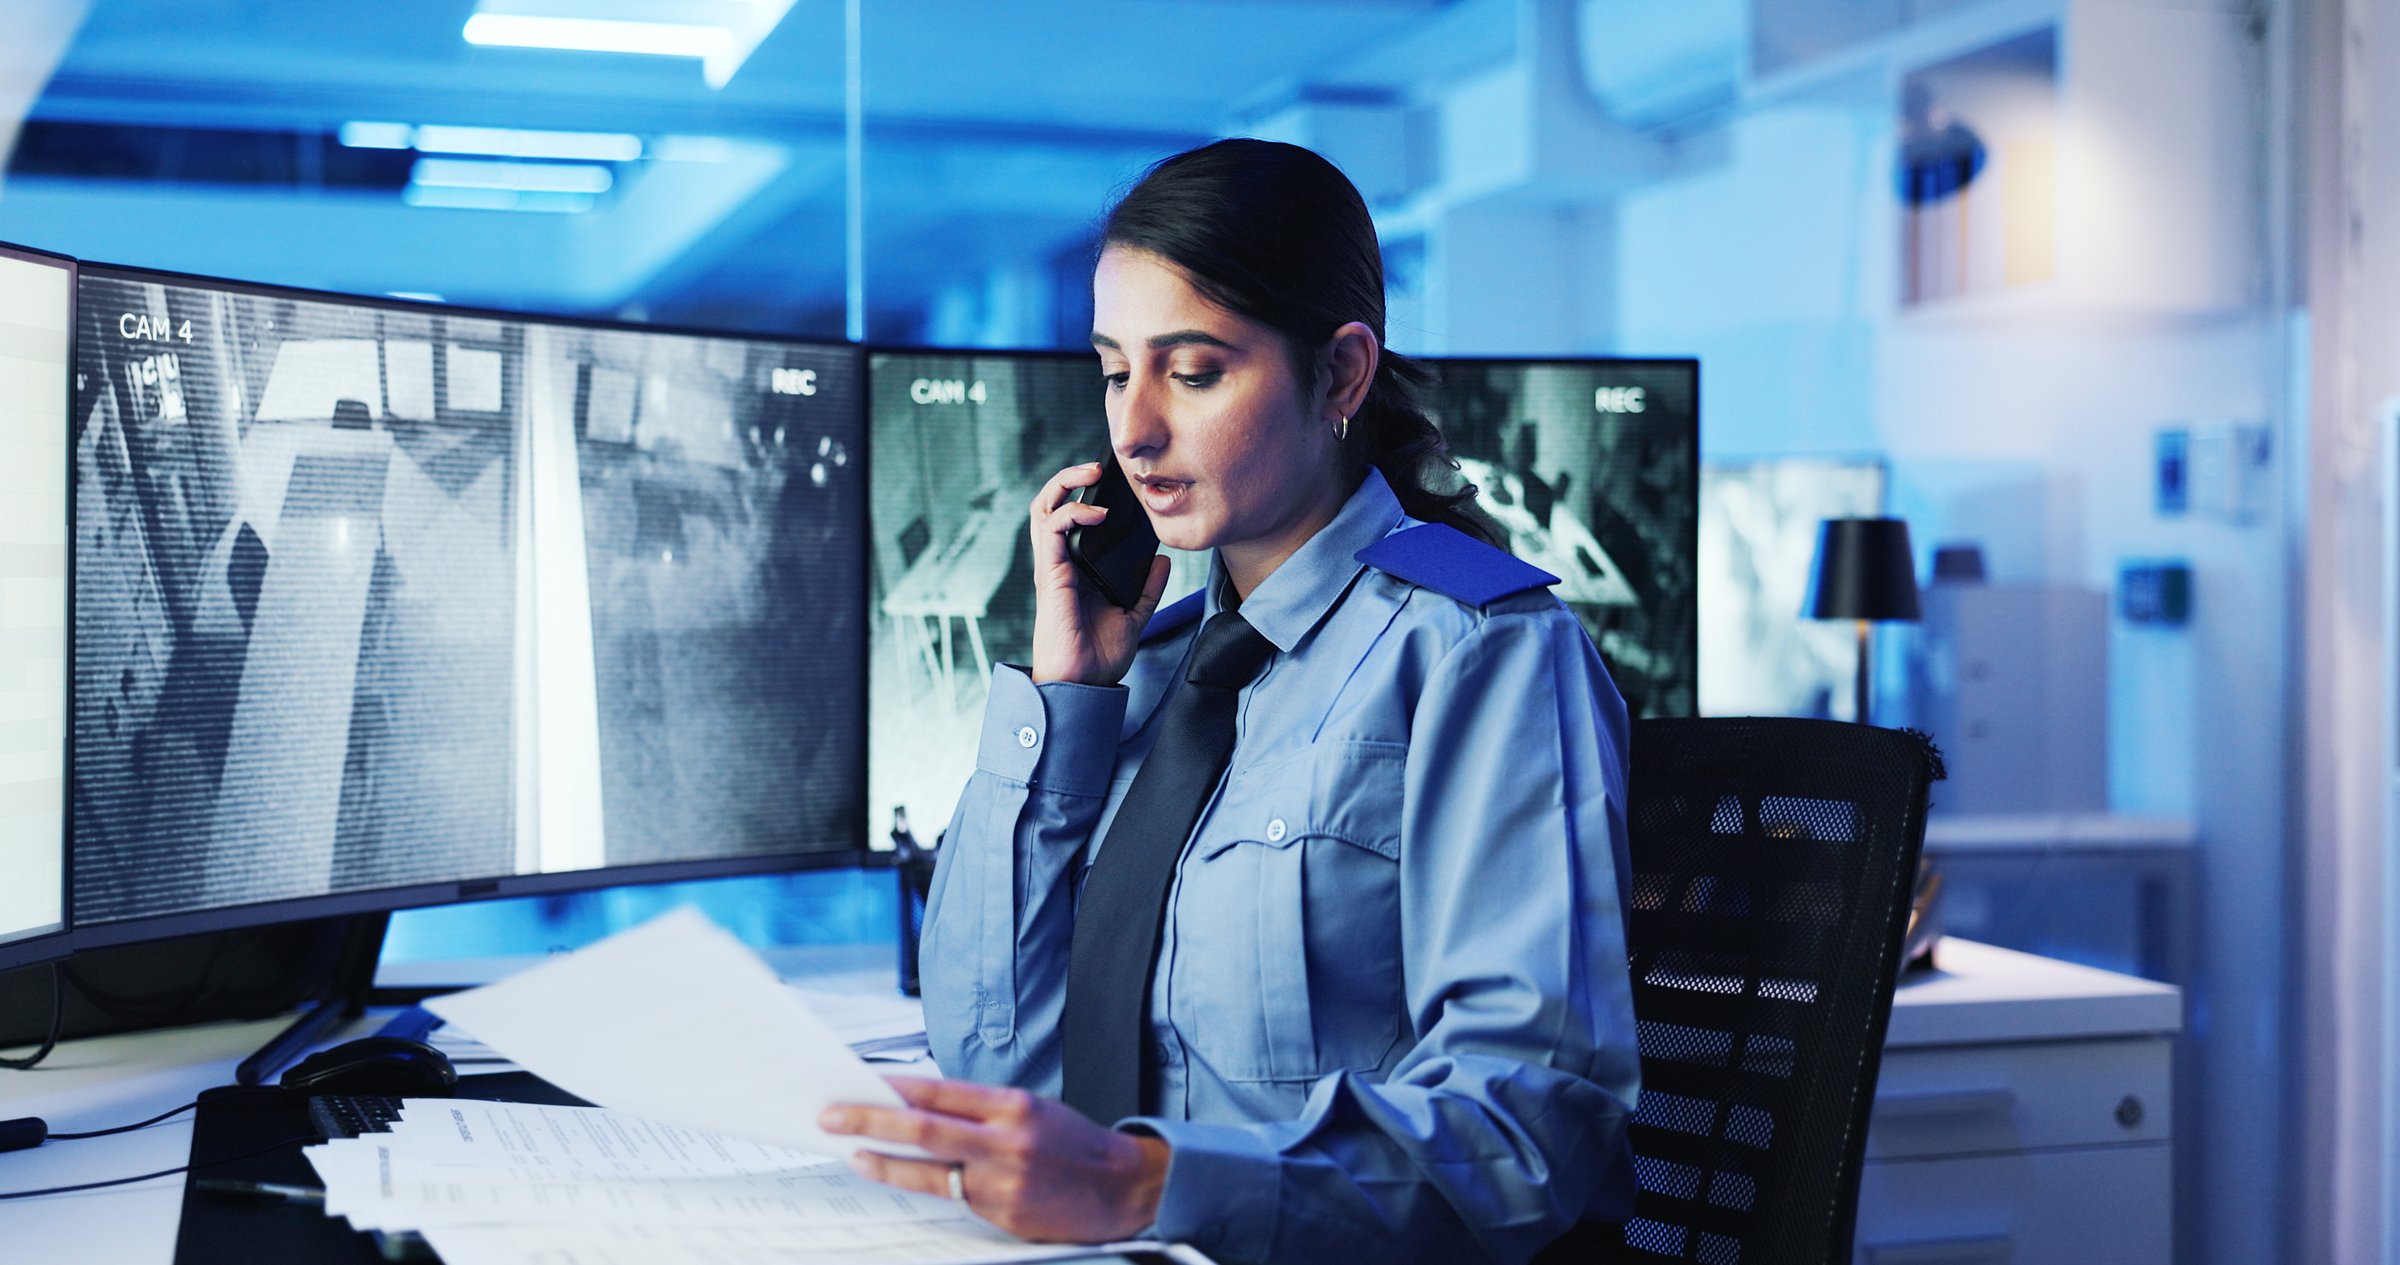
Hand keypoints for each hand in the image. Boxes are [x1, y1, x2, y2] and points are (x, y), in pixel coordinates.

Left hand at [819, 1077, 1169, 1243]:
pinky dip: (924, 1183)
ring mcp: (1002, 1182)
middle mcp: (1006, 1141)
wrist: (1122, 1188)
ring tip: (853, 1152)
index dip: (895, 1088)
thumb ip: (979, 1108)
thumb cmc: (1073, 1143)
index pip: (940, 1091)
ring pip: (928, 1170)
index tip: (861, 1082)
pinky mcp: (1002, 1214)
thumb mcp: (1031, 1108)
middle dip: (869, 1121)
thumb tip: (918, 1104)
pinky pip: (954, 1197)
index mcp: (1014, 1105)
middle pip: (922, 1129)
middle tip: (831, 1116)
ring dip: (883, 1161)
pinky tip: (902, 1175)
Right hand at [1028, 462, 1171, 686]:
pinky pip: (1052, 528)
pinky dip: (1073, 512)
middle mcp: (1059, 562)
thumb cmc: (1099, 657)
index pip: (1071, 519)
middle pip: (1051, 504)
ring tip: (1093, 474)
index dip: (1086, 495)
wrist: (1083, 683)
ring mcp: (1052, 566)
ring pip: (1043, 507)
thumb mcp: (1134, 615)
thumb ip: (1147, 588)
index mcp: (1075, 568)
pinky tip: (1098, 514)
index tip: (1116, 484)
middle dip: (1070, 478)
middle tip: (1099, 467)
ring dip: (1065, 483)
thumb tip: (1162, 559)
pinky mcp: (1050, 572)